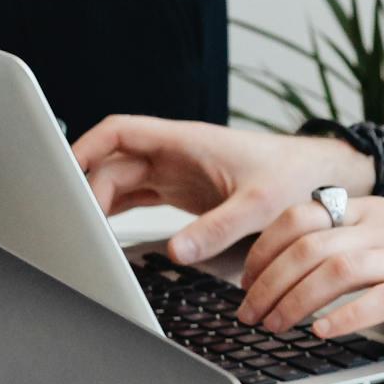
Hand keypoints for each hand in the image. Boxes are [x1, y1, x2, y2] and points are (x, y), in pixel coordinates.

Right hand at [75, 116, 372, 257]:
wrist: (319, 179)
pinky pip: (137, 197)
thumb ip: (219, 228)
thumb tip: (178, 251)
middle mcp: (175, 153)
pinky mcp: (182, 192)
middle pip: (112, 161)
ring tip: (83, 232)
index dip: (86, 147)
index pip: (120, 131)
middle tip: (76, 222)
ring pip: (121, 180)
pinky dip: (117, 211)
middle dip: (88, 186)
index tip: (65, 172)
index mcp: (186, 141)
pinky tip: (104, 232)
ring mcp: (176, 172)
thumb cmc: (293, 178)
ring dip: (100, 202)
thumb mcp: (258, 205)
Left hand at [234, 200, 383, 338]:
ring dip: (295, 301)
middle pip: (309, 246)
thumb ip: (358, 236)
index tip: (246, 280)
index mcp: (373, 211)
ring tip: (276, 327)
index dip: (263, 250)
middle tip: (250, 315)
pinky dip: (345, 316)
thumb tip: (302, 261)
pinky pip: (380, 298)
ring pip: (336, 269)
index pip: (300, 216)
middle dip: (268, 283)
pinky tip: (324, 332)